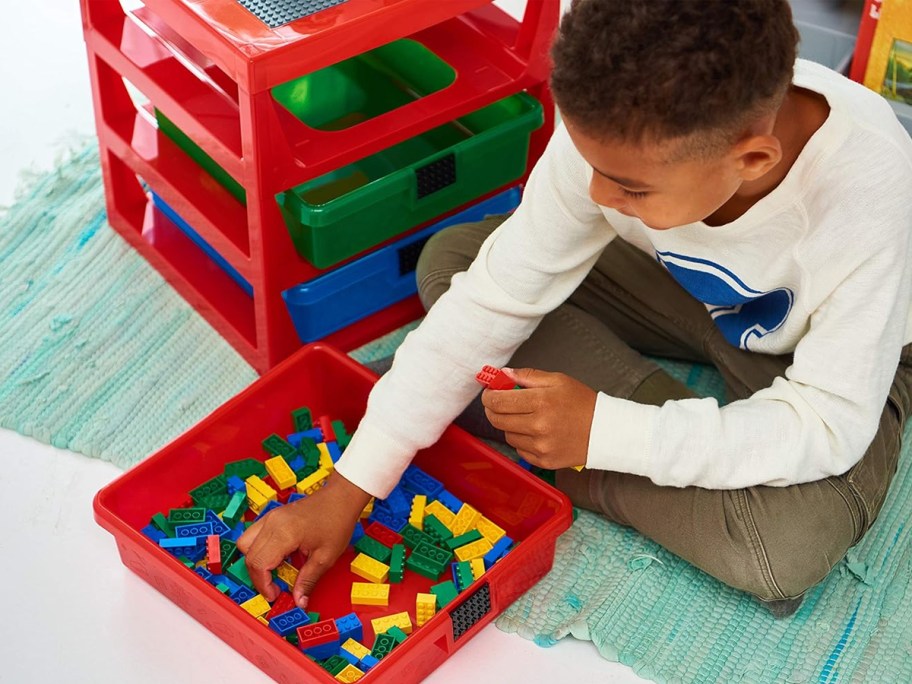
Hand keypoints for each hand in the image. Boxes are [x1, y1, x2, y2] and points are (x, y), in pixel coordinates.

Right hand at [237, 472, 370, 609]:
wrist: (341, 497)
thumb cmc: (337, 522)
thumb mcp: (326, 557)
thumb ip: (308, 580)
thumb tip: (299, 601)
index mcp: (284, 533)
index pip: (258, 564)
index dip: (263, 585)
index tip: (275, 595)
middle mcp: (272, 523)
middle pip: (248, 556)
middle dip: (258, 577)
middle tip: (276, 587)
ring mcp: (270, 517)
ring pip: (246, 544)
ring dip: (256, 562)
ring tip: (276, 571)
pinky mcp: (272, 516)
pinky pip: (254, 535)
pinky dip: (260, 550)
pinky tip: (279, 557)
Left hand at [480, 367, 595, 469]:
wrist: (604, 431)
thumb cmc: (582, 403)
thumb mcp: (558, 380)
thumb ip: (527, 376)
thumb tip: (503, 374)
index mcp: (541, 402)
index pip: (498, 401)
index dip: (489, 396)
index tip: (490, 392)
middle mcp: (538, 426)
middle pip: (497, 419)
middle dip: (493, 409)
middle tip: (500, 403)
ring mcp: (540, 446)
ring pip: (507, 434)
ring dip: (510, 424)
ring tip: (526, 417)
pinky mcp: (543, 461)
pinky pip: (519, 449)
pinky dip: (522, 439)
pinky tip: (535, 432)